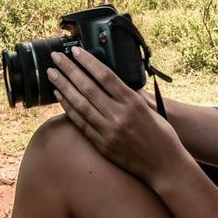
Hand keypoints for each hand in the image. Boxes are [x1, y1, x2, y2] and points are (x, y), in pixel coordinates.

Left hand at [47, 47, 188, 187]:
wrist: (165, 166)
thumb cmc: (161, 134)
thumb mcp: (149, 107)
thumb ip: (130, 94)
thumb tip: (112, 79)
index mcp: (133, 102)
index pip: (105, 76)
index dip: (88, 62)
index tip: (75, 51)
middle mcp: (119, 115)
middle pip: (88, 88)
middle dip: (69, 70)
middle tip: (56, 58)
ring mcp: (109, 131)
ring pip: (80, 105)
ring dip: (63, 87)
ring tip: (52, 74)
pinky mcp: (102, 145)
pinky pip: (80, 123)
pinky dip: (68, 108)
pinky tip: (59, 97)